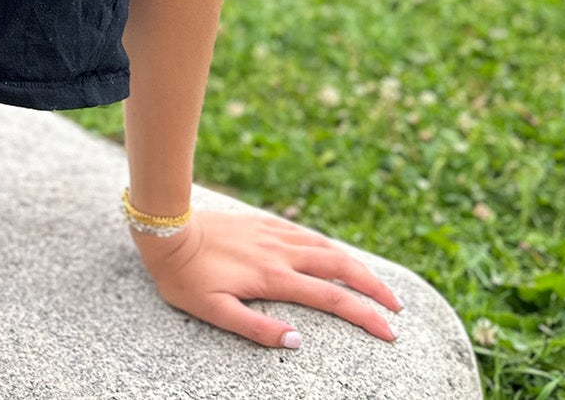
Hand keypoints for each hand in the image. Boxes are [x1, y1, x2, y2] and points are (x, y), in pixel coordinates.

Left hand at [130, 206, 401, 348]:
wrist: (167, 228)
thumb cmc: (186, 276)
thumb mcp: (214, 311)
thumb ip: (256, 329)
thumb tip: (298, 341)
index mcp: (273, 277)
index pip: (332, 298)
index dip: (365, 315)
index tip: (391, 332)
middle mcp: (280, 252)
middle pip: (340, 266)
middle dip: (373, 286)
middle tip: (397, 307)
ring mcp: (272, 234)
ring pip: (325, 245)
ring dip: (355, 264)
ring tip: (375, 283)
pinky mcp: (261, 223)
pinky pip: (303, 232)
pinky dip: (327, 245)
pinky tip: (332, 252)